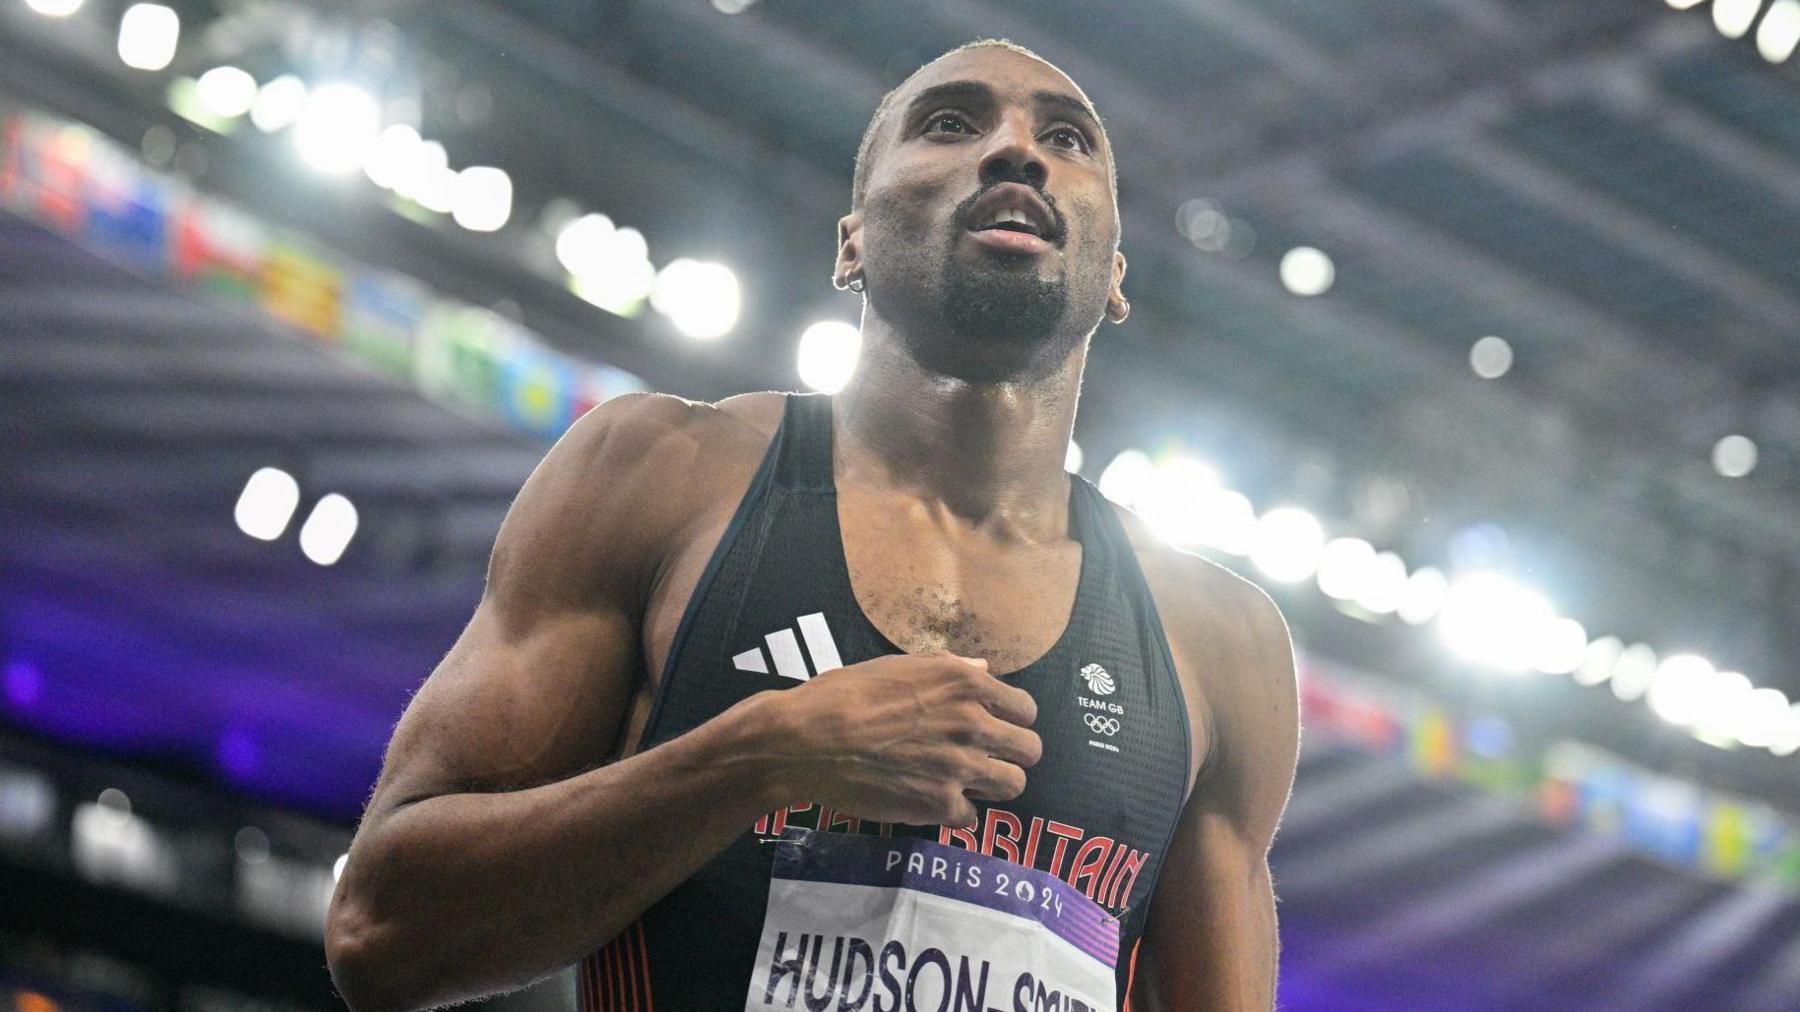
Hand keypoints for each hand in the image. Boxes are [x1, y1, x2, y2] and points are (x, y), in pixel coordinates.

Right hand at [766, 652, 1041, 827]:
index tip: (997, 727)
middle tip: (988, 758)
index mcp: (966, 684)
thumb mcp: (900, 666)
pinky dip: (955, 813)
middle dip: (1012, 755)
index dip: (1013, 720)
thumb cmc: (845, 694)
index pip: (1025, 709)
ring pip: (1013, 785)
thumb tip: (984, 669)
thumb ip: (950, 669)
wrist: (807, 740)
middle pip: (1030, 750)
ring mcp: (960, 767)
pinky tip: (933, 801)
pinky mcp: (940, 805)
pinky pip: (972, 817)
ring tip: (967, 782)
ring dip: (993, 785)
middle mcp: (972, 723)